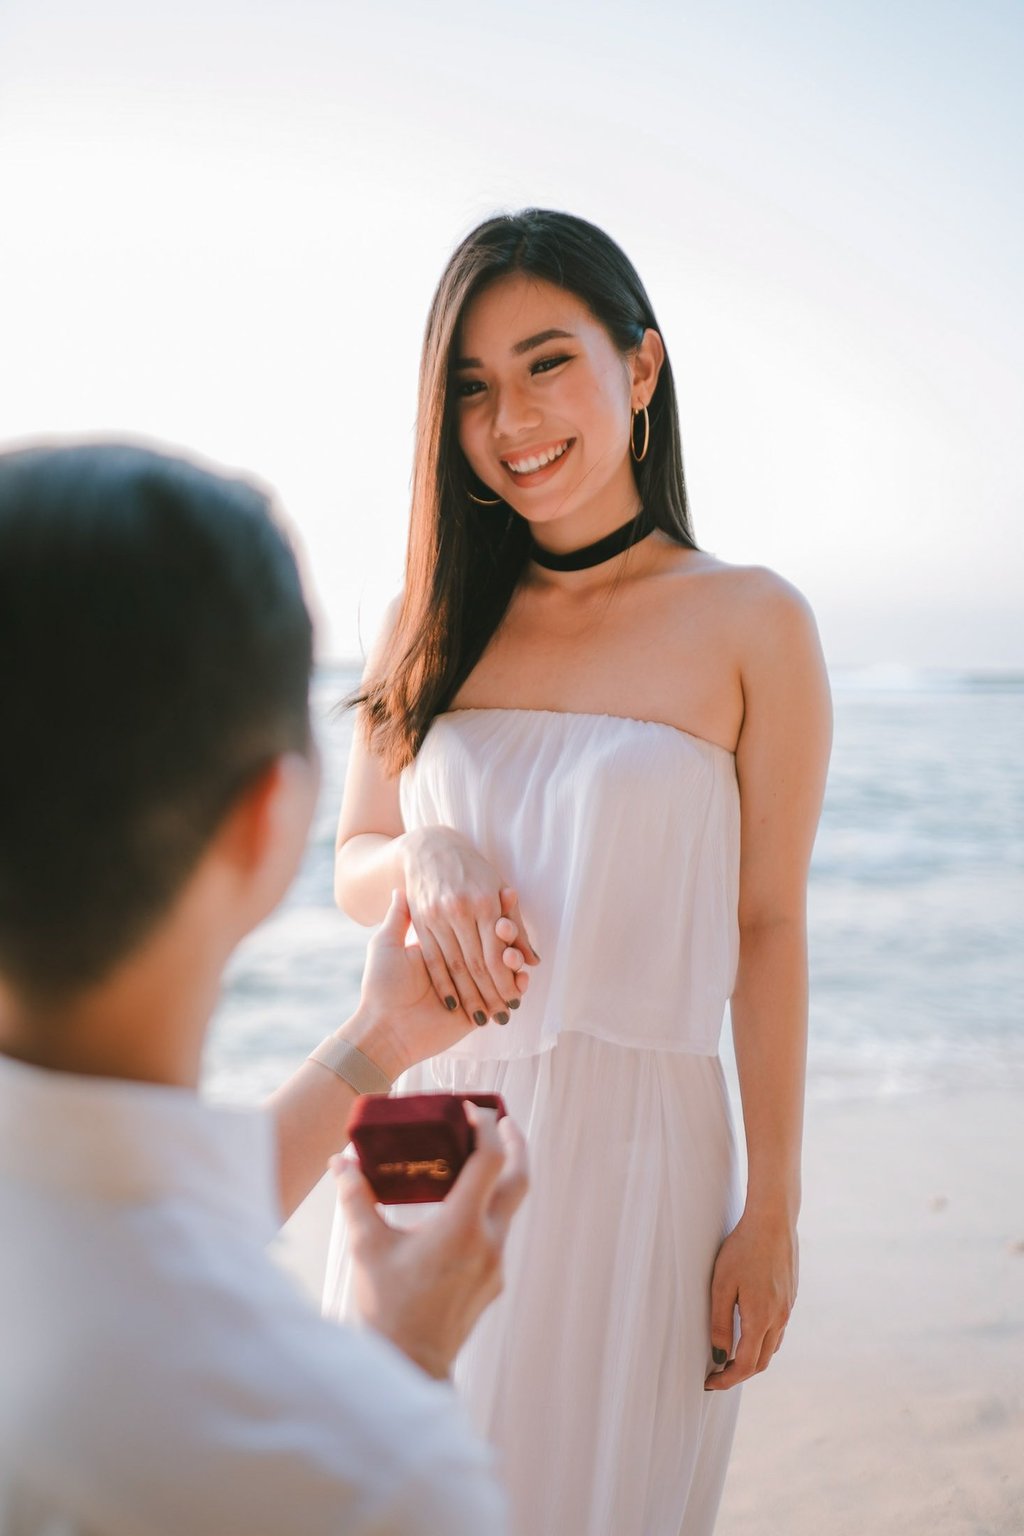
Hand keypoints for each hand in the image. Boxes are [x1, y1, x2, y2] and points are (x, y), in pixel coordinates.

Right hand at [332, 1105, 528, 1378]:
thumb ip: (355, 1199)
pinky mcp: (494, 1281)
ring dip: (500, 1178)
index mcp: (460, 1227)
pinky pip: (498, 1234)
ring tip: (477, 1158)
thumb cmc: (385, 1308)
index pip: (489, 1160)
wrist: (409, 1367)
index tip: (469, 1108)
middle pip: (519, 1179)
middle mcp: (488, 1242)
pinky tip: (461, 1209)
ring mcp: (496, 1264)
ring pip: (509, 1208)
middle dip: (515, 1143)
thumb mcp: (365, 1248)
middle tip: (502, 1120)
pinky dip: (487, 1210)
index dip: (484, 1127)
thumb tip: (340, 1161)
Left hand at [345, 889, 527, 1080]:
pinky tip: (523, 973)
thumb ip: (397, 918)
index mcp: (441, 948)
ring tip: (514, 951)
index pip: (472, 927)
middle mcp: (459, 967)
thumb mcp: (386, 945)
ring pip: (503, 968)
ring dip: (513, 958)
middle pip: (492, 946)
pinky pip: (506, 995)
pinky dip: (518, 984)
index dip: (488, 913)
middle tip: (507, 924)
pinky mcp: (479, 1013)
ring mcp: (472, 991)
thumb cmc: (380, 985)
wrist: (382, 1029)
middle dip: (506, 935)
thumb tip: (399, 888)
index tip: (504, 894)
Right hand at [401, 825, 540, 1025]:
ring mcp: (436, 918)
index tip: (514, 1001)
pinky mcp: (419, 923)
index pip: (496, 953)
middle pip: (476, 964)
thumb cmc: (472, 871)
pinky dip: (444, 985)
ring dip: (468, 997)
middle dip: (490, 995)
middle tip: (500, 1018)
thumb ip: (514, 927)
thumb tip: (532, 961)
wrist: (429, 849)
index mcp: (484, 902)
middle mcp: (460, 911)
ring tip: (481, 1018)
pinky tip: (453, 1003)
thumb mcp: (497, 890)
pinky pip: (433, 960)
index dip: (505, 982)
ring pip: (454, 966)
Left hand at [703, 1213, 797, 1390]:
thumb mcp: (722, 1285)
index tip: (710, 1383)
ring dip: (753, 1358)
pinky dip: (764, 1341)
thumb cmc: (743, 1249)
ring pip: (772, 1347)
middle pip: (762, 1362)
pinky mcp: (791, 1296)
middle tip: (718, 1375)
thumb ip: (720, 1323)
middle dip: (740, 1373)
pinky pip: (779, 1330)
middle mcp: (779, 1318)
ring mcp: (788, 1308)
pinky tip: (750, 1332)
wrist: (773, 1222)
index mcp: (761, 1319)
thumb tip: (719, 1356)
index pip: (746, 1365)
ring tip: (731, 1357)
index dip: (727, 1379)